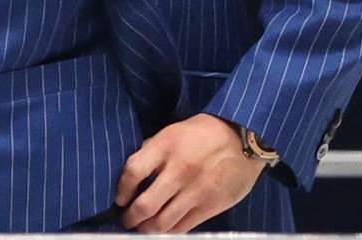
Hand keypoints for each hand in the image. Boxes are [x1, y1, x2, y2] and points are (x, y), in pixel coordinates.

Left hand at [115, 113, 265, 233]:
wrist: (242, 139)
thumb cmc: (203, 132)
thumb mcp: (173, 131)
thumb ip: (154, 149)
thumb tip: (135, 171)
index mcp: (166, 146)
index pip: (133, 171)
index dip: (121, 189)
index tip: (119, 199)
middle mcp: (178, 170)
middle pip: (146, 204)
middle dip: (131, 218)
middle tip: (126, 221)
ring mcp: (195, 191)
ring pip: (164, 222)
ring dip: (148, 230)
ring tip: (142, 229)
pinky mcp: (211, 206)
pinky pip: (184, 227)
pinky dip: (170, 232)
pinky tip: (163, 230)